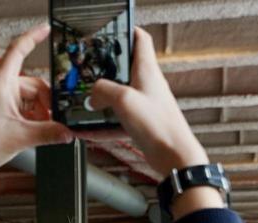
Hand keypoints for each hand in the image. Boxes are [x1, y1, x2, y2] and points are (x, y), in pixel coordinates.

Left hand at [0, 24, 72, 220]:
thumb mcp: (20, 138)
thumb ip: (49, 133)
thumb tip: (68, 131)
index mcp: (1, 83)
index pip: (19, 50)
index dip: (33, 37)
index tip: (46, 29)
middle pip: (33, 85)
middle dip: (47, 103)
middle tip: (56, 121)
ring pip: (28, 98)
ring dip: (39, 113)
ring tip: (41, 132)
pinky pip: (19, 107)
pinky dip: (29, 118)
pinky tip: (33, 132)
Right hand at [88, 28, 208, 177]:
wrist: (174, 157)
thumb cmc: (159, 126)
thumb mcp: (124, 100)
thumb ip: (103, 91)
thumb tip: (93, 95)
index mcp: (147, 71)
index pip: (140, 40)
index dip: (126, 31)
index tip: (110, 32)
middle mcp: (147, 85)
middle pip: (124, 70)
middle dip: (104, 71)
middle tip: (86, 73)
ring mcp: (144, 105)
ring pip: (118, 97)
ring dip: (101, 101)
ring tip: (82, 104)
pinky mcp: (142, 124)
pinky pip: (117, 121)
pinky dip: (103, 125)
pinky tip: (88, 132)